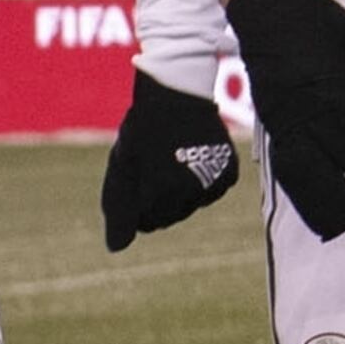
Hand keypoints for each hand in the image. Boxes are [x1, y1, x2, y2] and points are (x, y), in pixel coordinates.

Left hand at [102, 69, 239, 249]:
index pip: (143, 224)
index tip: (137, 176)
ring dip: (179, 194)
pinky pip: (210, 195)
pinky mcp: (228, 176)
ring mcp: (212, 185)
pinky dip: (201, 184)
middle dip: (157, 200)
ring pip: (190, 208)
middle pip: (168, 219)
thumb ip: (117, 212)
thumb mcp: (121, 170)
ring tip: (173, 161)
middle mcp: (188, 193)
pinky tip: (193, 160)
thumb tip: (116, 248)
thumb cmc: (143, 131)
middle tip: (155, 166)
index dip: (135, 202)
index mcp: (157, 193)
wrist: (180, 94)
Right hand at [224, 0, 344, 240]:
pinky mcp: (269, 118)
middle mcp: (306, 107)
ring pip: (311, 164)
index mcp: (332, 86)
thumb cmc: (322, 20)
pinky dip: (301, 181)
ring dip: (336, 187)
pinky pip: (285, 158)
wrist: (268, 4)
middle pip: (342, 153)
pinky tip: (316, 195)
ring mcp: (283, 115)